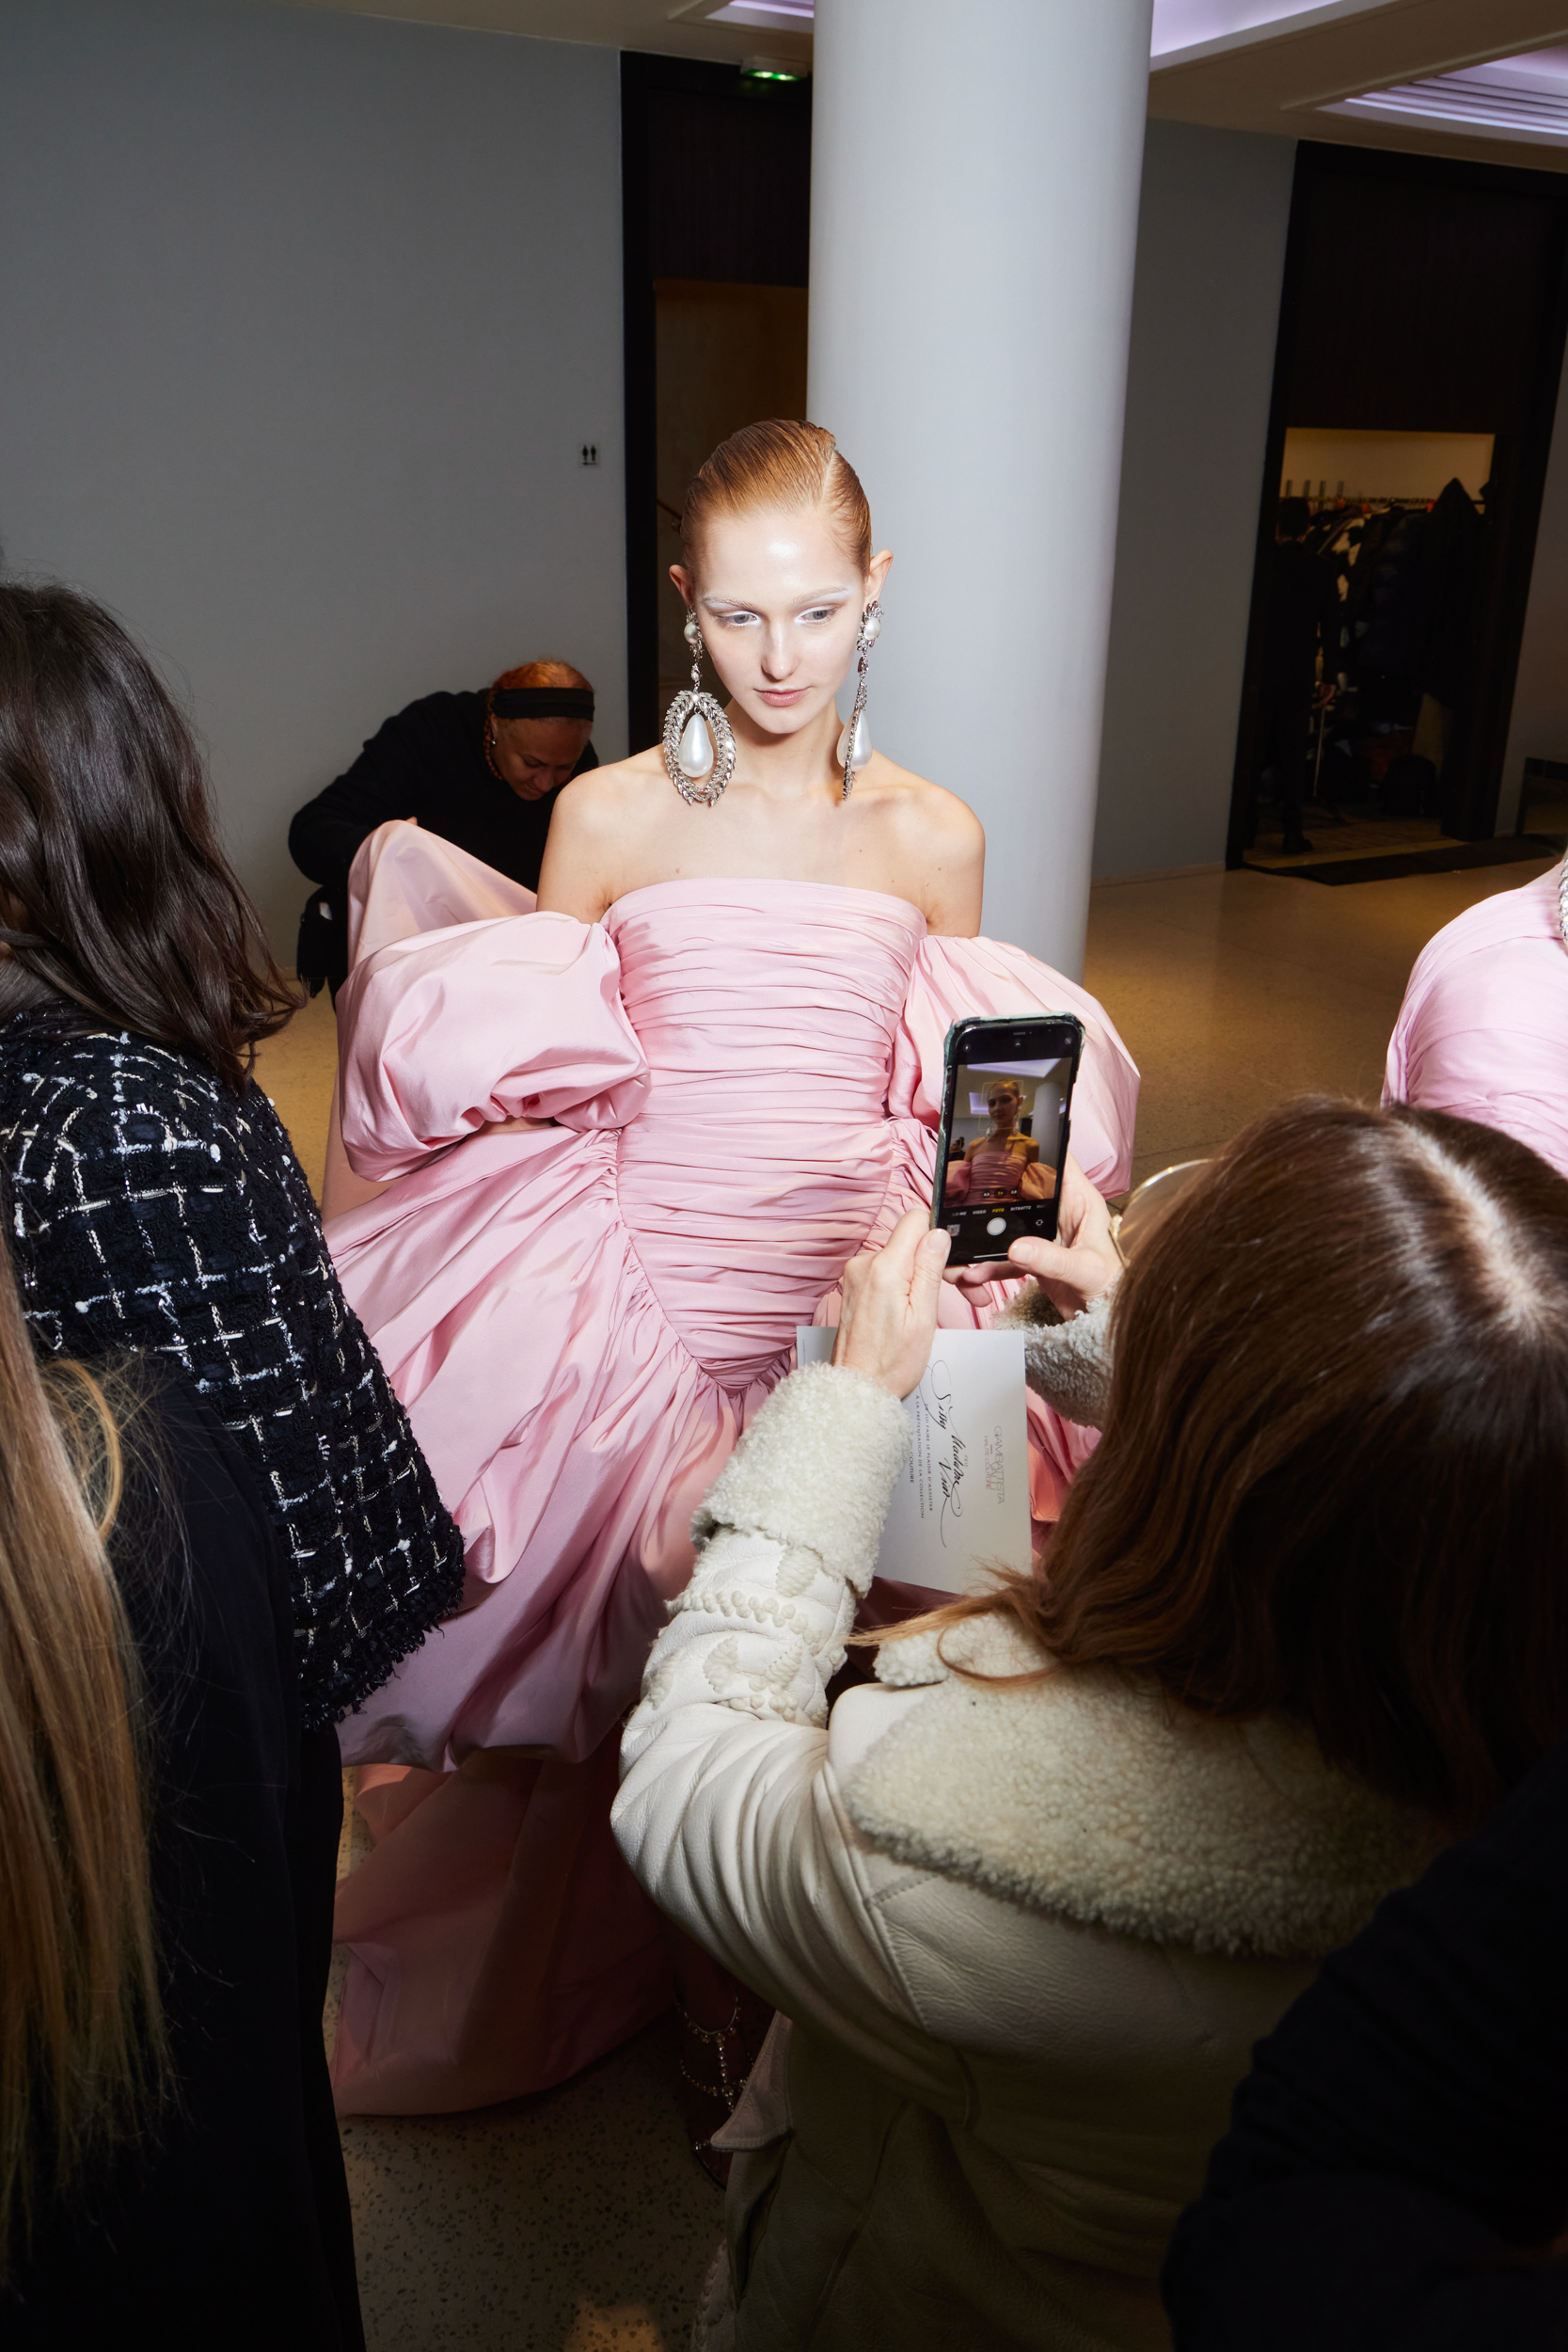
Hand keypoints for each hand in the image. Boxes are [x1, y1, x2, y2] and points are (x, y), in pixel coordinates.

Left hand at [833, 1208, 949, 1399]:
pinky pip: (887, 1271)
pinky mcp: (855, 1285)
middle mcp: (865, 1264)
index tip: (951, 1261)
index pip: (914, 1220)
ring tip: (937, 1308)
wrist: (858, 1387)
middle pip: (910, 1241)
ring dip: (923, 1275)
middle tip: (962, 1291)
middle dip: (937, 1261)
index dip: (938, 1235)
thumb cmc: (891, 1363)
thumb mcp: (922, 1317)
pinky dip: (905, 1284)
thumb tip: (938, 1233)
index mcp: (885, 1268)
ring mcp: (857, 1274)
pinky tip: (916, 1308)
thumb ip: (929, 1270)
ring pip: (900, 1257)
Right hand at [947, 1151, 1120, 1315]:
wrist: (1106, 1319)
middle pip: (1021, 1190)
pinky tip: (976, 1272)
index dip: (1036, 1147)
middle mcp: (1060, 1213)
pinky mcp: (1033, 1256)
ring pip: (1007, 1224)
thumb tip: (1017, 1248)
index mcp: (1080, 1201)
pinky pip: (1003, 1255)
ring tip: (968, 1251)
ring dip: (985, 1238)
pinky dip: (988, 1264)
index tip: (1007, 1143)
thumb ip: (1053, 1259)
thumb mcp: (1085, 1270)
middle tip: (969, 1199)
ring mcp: (1044, 1234)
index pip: (1059, 1161)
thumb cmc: (1113, 1287)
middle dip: (994, 1195)